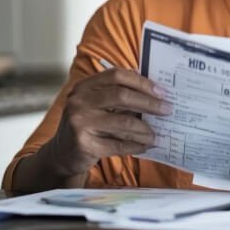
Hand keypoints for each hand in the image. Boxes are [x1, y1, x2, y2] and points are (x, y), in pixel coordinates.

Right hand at [45, 67, 171, 178]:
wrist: (62, 153)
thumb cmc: (88, 124)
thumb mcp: (97, 104)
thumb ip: (120, 95)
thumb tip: (156, 93)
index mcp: (84, 86)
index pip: (117, 76)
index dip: (142, 82)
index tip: (162, 91)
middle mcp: (79, 101)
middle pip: (122, 96)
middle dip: (149, 103)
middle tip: (167, 110)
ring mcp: (79, 122)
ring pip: (123, 123)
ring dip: (145, 129)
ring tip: (157, 134)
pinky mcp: (84, 144)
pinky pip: (118, 144)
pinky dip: (136, 145)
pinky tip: (146, 146)